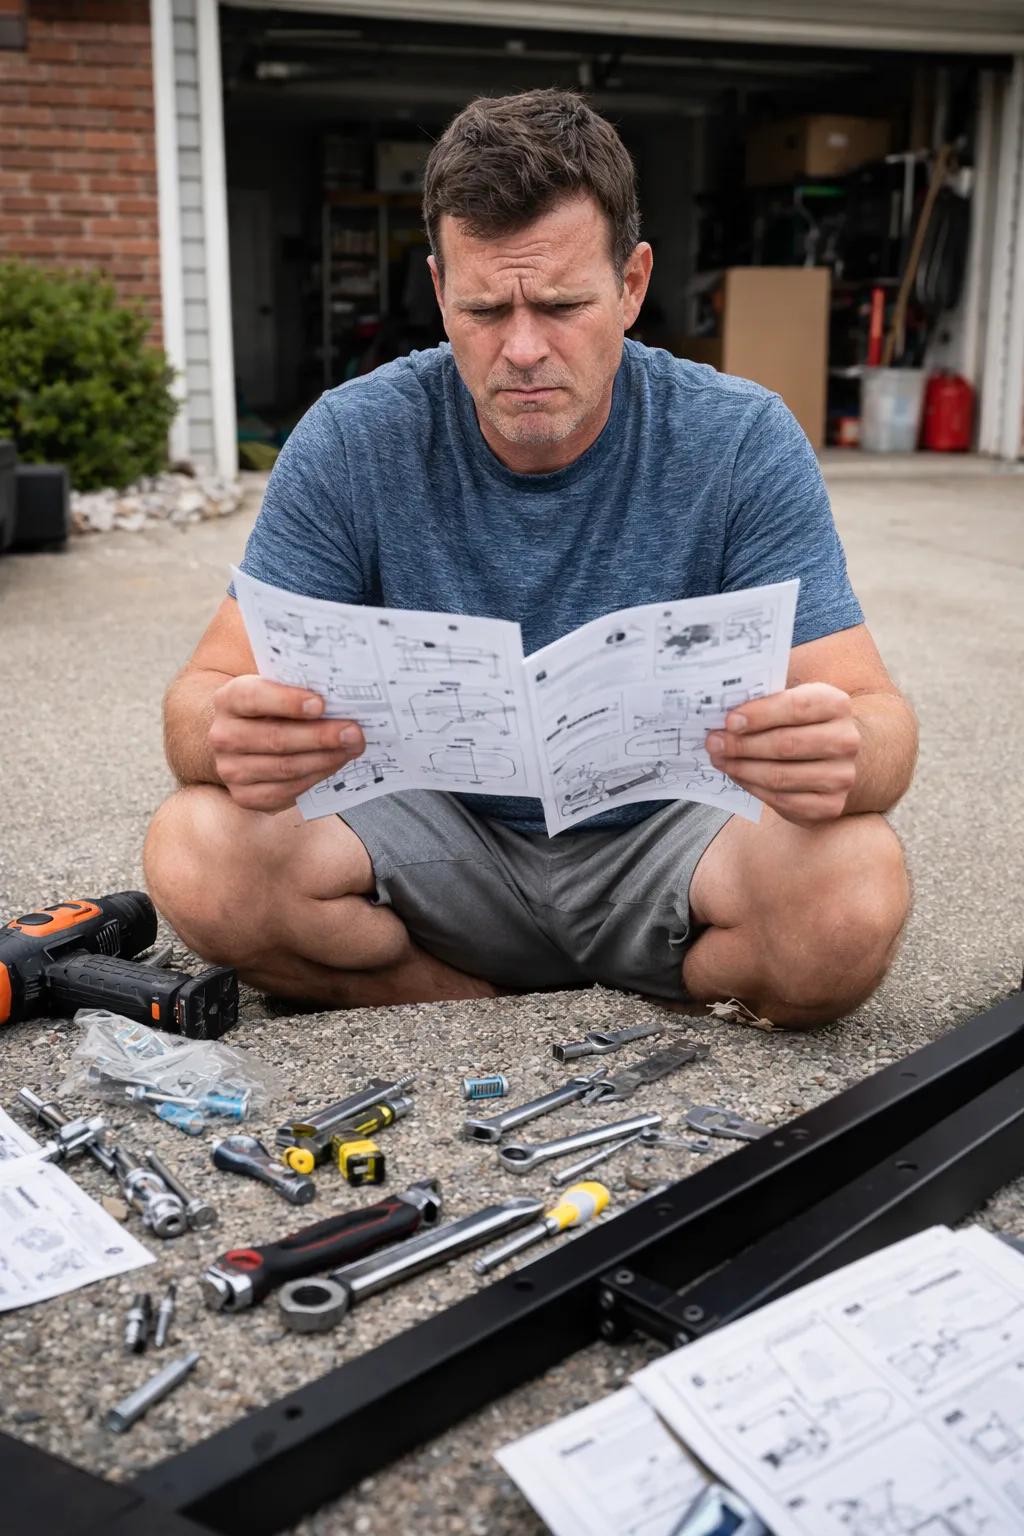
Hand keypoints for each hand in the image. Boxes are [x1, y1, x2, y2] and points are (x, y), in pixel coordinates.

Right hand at [208, 676, 364, 811]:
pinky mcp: (244, 796)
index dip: (288, 701)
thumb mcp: (277, 690)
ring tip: (352, 749)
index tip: (321, 704)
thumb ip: (299, 689)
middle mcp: (223, 735)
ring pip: (284, 767)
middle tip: (354, 733)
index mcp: (229, 699)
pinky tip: (334, 765)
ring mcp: (230, 769)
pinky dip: (314, 778)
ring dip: (325, 759)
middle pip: (275, 738)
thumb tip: (342, 698)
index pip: (254, 698)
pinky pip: (285, 791)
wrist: (247, 741)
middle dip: (320, 736)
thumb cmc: (271, 710)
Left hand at [705, 682, 860, 826]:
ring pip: (780, 776)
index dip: (760, 715)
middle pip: (786, 744)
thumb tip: (723, 713)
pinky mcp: (830, 805)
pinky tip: (738, 777)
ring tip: (720, 760)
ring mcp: (841, 776)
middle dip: (742, 745)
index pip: (797, 707)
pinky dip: (754, 788)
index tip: (729, 721)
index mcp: (836, 705)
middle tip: (713, 743)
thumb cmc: (801, 724)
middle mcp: (846, 740)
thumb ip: (765, 702)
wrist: (832, 758)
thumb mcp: (791, 701)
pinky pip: (783, 800)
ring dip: (742, 769)